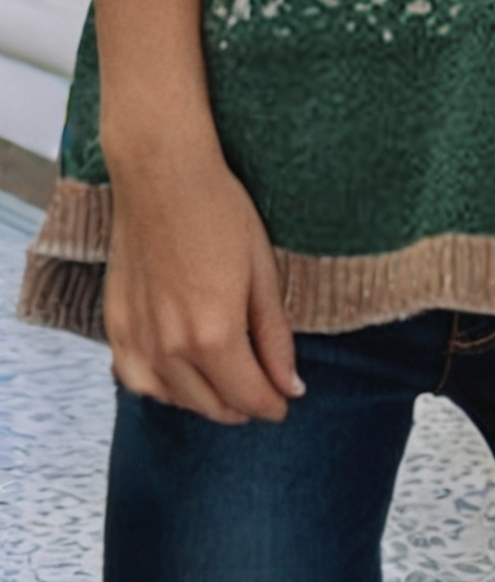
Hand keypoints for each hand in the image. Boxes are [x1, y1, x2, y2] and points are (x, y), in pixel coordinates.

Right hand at [102, 126, 305, 425]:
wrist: (162, 175)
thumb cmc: (219, 212)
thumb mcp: (263, 272)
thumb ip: (275, 337)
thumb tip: (290, 386)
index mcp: (214, 334)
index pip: (249, 397)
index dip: (273, 404)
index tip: (285, 400)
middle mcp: (171, 347)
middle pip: (213, 406)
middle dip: (243, 404)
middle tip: (262, 389)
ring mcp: (138, 339)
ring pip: (174, 400)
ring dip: (205, 399)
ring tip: (226, 380)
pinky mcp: (116, 325)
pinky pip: (137, 380)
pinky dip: (162, 386)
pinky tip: (180, 372)